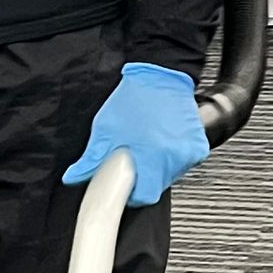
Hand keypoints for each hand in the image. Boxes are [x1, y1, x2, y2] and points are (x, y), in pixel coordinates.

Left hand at [62, 62, 208, 207]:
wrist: (161, 75)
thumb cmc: (135, 98)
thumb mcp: (106, 130)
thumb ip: (90, 160)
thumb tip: (74, 177)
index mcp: (152, 156)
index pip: (145, 197)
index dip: (132, 194)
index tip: (126, 185)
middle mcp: (174, 156)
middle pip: (157, 187)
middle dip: (144, 178)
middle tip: (133, 158)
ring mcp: (189, 152)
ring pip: (170, 176)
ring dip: (158, 169)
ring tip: (148, 145)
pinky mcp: (199, 147)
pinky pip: (183, 164)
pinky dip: (171, 159)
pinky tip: (162, 141)